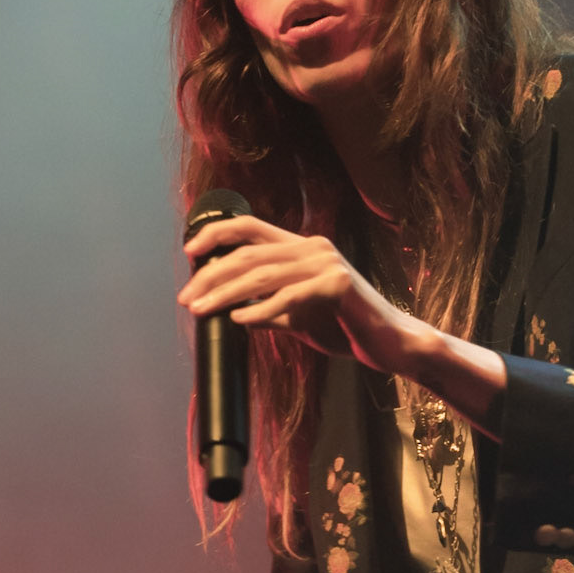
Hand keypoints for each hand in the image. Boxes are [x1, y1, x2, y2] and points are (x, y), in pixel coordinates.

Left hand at [179, 214, 417, 372]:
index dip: (216, 234)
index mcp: (302, 247)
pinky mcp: (338, 284)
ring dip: (226, 293)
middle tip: (187, 299)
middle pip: (249, 253)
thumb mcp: (296, 317)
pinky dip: (261, 309)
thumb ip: (268, 309)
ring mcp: (326, 263)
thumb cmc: (344, 328)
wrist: (386, 343)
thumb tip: (234, 310)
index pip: (251, 229)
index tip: (189, 253)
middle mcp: (312, 247)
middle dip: (212, 276)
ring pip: (263, 274)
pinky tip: (239, 319)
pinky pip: (290, 296)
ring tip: (202, 310)